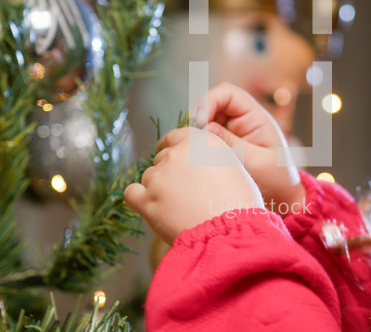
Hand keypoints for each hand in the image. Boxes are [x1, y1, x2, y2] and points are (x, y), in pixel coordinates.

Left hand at [124, 127, 263, 244]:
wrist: (228, 233)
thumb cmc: (238, 206)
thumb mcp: (234, 169)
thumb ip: (211, 159)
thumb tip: (200, 164)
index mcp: (201, 142)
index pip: (176, 136)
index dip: (171, 147)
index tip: (171, 156)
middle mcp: (177, 154)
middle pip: (162, 158)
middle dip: (169, 173)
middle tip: (184, 193)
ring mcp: (159, 176)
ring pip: (149, 177)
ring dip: (158, 189)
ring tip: (177, 208)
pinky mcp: (147, 198)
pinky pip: (132, 193)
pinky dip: (140, 200)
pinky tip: (152, 208)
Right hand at [195, 82, 305, 208]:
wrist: (282, 200)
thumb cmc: (277, 180)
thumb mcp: (257, 162)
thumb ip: (232, 144)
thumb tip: (204, 128)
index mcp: (255, 116)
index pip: (227, 93)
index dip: (209, 101)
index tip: (199, 122)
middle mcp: (240, 121)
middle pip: (210, 105)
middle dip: (197, 118)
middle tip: (188, 138)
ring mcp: (229, 133)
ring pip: (202, 123)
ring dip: (193, 133)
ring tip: (189, 150)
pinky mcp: (221, 148)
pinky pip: (202, 139)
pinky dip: (194, 145)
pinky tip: (191, 158)